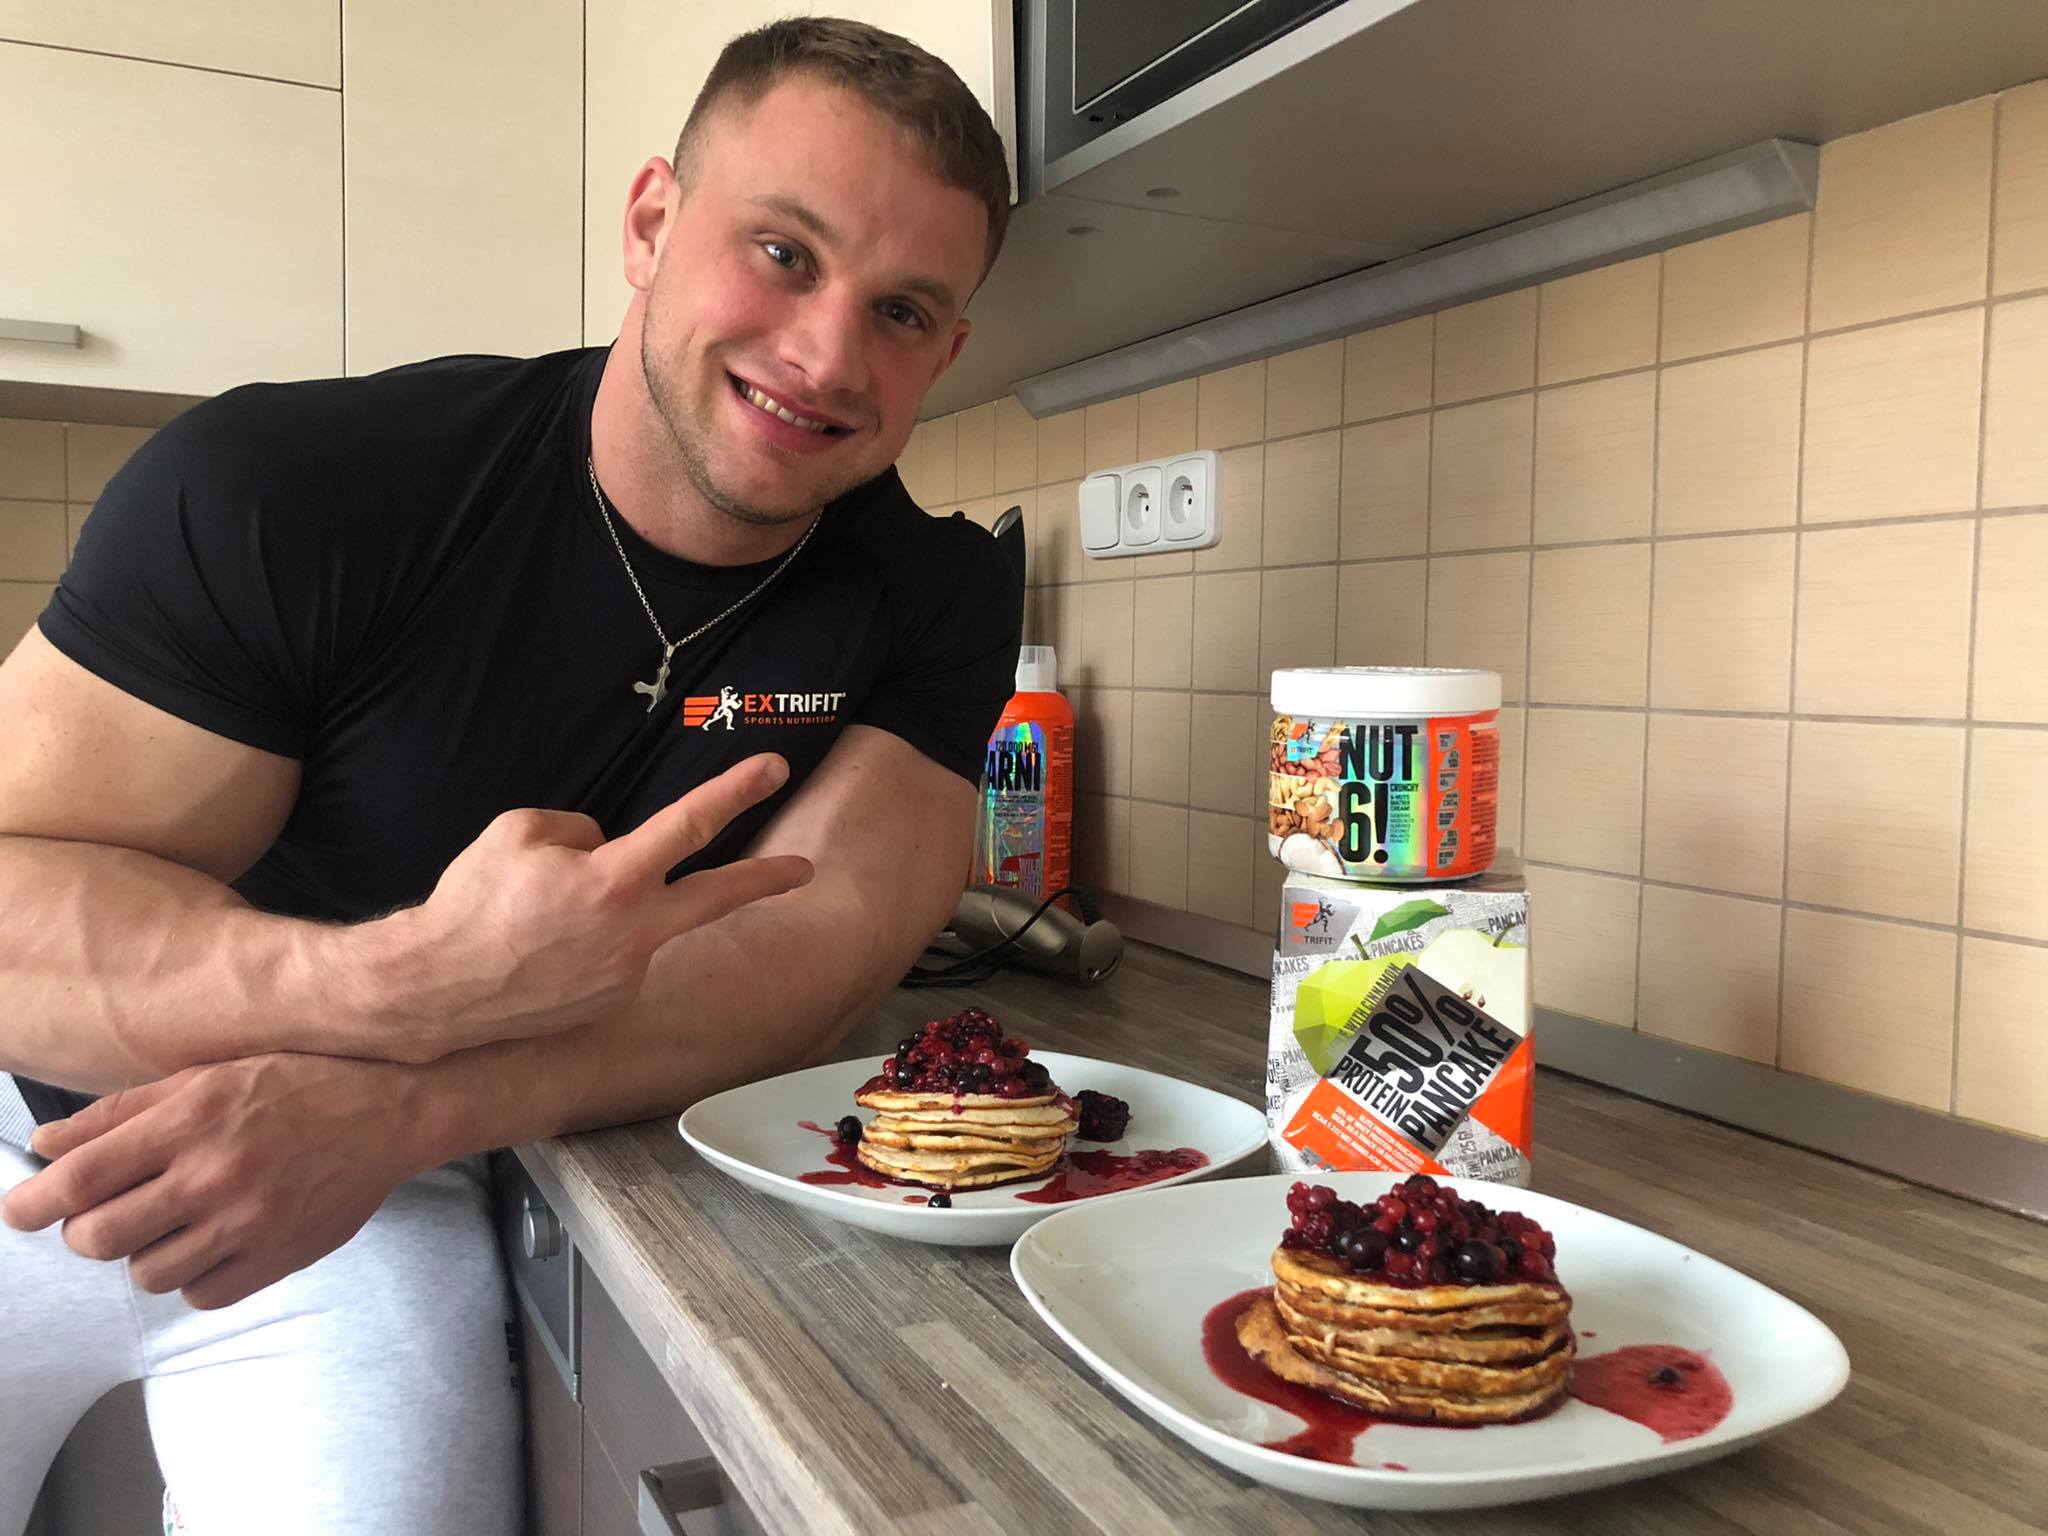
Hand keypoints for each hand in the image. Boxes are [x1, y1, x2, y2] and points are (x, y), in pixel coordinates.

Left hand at [0, 1053, 417, 1308]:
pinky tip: (210, 1243)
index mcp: (191, 1118)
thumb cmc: (298, 1083)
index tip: (21, 1209)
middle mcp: (216, 1173)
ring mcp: (249, 1222)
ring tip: (169, 1226)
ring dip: (143, 1254)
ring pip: (147, 1274)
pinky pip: (201, 1295)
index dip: (34, 1201)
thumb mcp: (208, 1076)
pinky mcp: (278, 1257)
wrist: (392, 1112)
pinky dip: (193, 1277)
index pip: (82, 1178)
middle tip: (104, 1215)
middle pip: (100, 1236)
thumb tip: (45, 1147)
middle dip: (85, 1231)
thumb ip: (123, 1111)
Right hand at [365, 753, 811, 1061]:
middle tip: (804, 867)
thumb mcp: (520, 832)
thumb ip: (581, 830)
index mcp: (616, 880)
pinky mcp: (613, 1001)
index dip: (735, 790)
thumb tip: (606, 846)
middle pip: (719, 895)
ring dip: (618, 911)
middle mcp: (635, 931)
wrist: (436, 990)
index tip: (773, 769)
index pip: (691, 823)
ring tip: (546, 920)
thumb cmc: (472, 902)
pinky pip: (617, 955)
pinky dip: (595, 944)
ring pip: (644, 923)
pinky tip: (549, 952)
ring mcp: (628, 973)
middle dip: (766, 877)